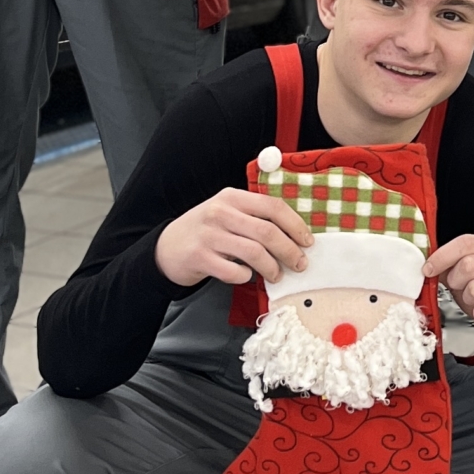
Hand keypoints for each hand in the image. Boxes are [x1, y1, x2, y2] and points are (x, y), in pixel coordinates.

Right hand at [156, 188, 310, 290]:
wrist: (166, 247)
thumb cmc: (205, 230)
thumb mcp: (227, 212)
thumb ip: (254, 216)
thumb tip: (294, 234)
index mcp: (232, 197)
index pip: (273, 206)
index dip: (295, 225)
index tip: (308, 241)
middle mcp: (220, 212)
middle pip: (267, 231)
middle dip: (289, 250)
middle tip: (299, 264)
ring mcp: (209, 235)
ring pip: (254, 252)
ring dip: (272, 267)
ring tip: (276, 275)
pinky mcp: (200, 258)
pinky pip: (233, 271)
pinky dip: (245, 276)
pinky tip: (246, 276)